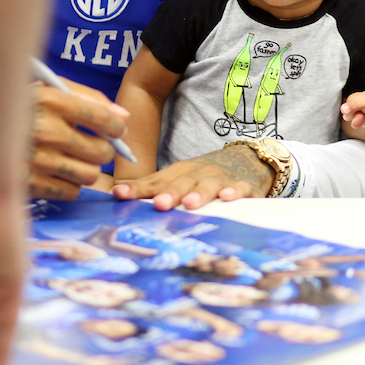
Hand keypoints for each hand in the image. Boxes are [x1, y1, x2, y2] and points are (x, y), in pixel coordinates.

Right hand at [28, 79, 128, 199]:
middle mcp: (46, 131)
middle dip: (103, 150)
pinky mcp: (29, 185)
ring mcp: (38, 160)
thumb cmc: (17, 107)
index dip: (116, 128)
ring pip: (91, 175)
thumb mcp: (46, 89)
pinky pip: (71, 192)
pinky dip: (69, 185)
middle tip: (91, 146)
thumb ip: (87, 98)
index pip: (105, 119)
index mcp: (51, 100)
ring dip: (87, 169)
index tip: (115, 130)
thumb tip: (123, 118)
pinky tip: (55, 173)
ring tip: (71, 159)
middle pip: (103, 152)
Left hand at [110, 144, 274, 209]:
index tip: (120, 194)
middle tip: (159, 205)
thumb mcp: (180, 178)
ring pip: (209, 185)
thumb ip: (153, 188)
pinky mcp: (245, 185)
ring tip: (190, 204)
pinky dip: (235, 192)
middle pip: (183, 182)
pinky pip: (241, 188)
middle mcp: (199, 173)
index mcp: (180, 172)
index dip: (138, 188)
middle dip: (170, 193)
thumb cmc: (206, 174)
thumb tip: (116, 195)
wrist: (249, 158)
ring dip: (199, 193)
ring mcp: (222, 178)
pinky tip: (228, 197)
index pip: (156, 180)